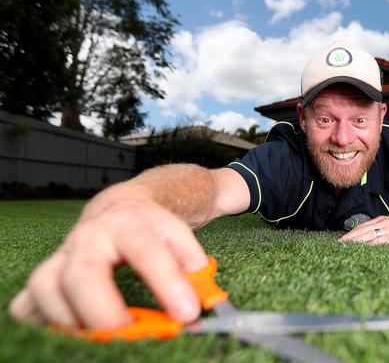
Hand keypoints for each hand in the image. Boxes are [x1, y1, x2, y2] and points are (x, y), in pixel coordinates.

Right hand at [9, 198, 207, 328]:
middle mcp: (88, 236)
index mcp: (127, 222)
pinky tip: (73, 332)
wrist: (119, 208)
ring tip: (103, 337)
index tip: (187, 315)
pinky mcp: (45, 273)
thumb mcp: (181, 239)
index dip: (167, 284)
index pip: (146, 251)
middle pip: (82, 274)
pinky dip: (45, 323)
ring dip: (72, 321)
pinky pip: (28, 302)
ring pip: (47, 288)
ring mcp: (62, 255)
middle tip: (130, 335)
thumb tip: (204, 302)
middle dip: (104, 313)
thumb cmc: (152, 229)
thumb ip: (196, 270)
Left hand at [338, 216, 388, 243]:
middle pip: (361, 230)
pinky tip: (362, 250)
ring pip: (368, 235)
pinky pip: (379, 241)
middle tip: (337, 245)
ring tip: (345, 248)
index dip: (350, 234)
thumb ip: (383, 234)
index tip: (340, 241)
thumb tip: (370, 243)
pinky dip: (369, 245)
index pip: (362, 227)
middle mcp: (384, 223)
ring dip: (355, 242)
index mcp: (382, 220)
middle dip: (348, 238)